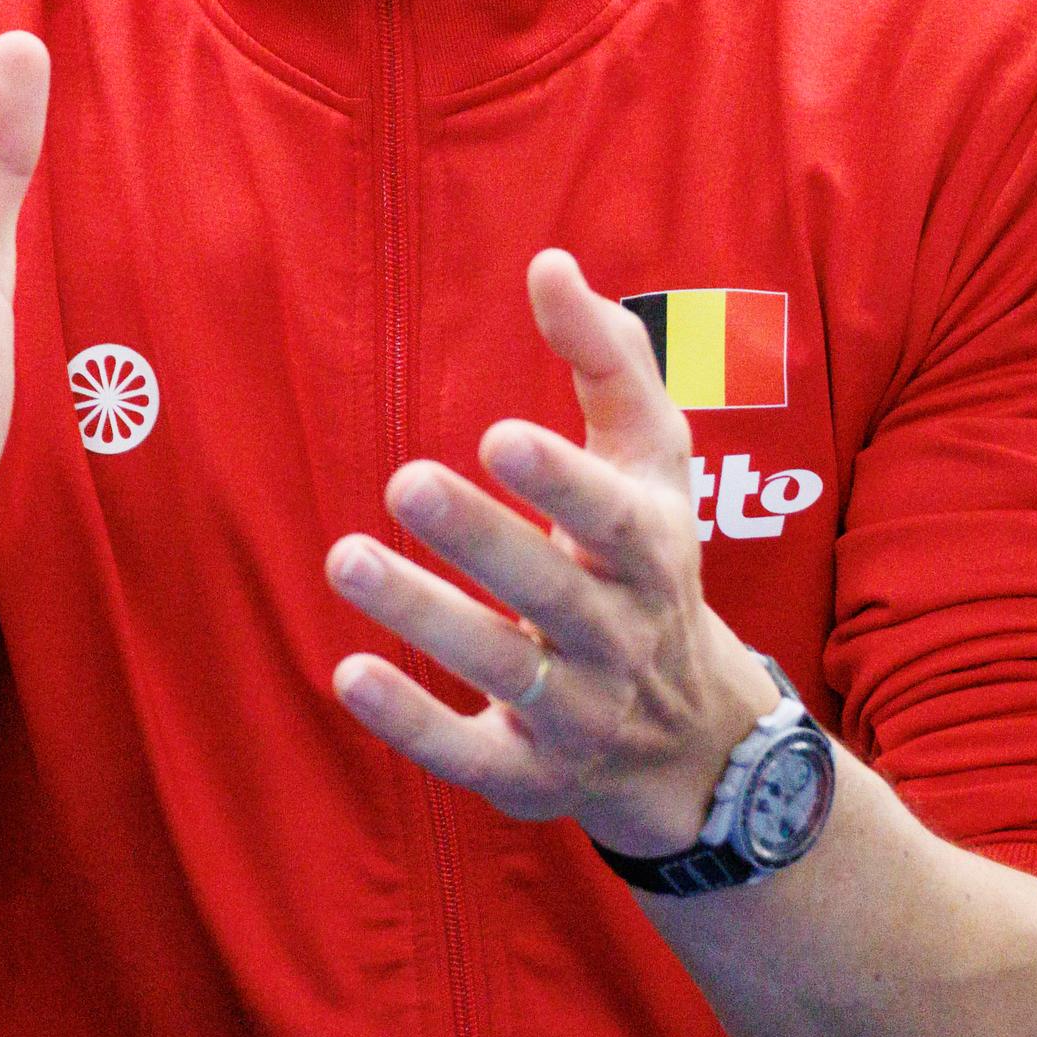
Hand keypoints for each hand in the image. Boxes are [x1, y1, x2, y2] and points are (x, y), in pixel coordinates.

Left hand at [327, 250, 777, 858]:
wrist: (692, 740)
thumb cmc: (650, 560)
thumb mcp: (653, 459)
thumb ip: (608, 357)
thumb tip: (549, 263)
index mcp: (652, 551)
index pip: (613, 518)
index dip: (562, 482)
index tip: (498, 437)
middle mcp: (620, 635)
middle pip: (550, 591)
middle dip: (480, 540)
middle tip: (404, 482)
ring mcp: (575, 711)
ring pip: (501, 667)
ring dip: (424, 616)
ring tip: (344, 558)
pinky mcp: (527, 773)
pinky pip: (468, 754)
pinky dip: (413, 721)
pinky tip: (350, 673)